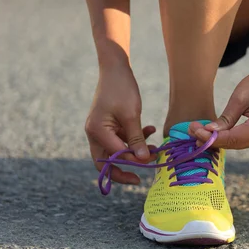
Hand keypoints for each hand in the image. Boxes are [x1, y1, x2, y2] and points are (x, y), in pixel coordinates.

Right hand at [85, 64, 155, 184]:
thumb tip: (143, 161)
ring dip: (135, 150)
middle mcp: (95, 133)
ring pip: (117, 150)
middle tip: (139, 179)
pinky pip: (121, 139)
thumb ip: (137, 140)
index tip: (148, 167)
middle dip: (123, 170)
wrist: (116, 68)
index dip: (131, 164)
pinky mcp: (109, 125)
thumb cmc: (122, 89)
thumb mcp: (132, 116)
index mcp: (97, 132)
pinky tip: (150, 131)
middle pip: (106, 162)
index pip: (113, 157)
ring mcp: (101, 130)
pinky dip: (135, 138)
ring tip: (154, 148)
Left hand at [189, 53, 248, 148]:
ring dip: (217, 139)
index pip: (230, 138)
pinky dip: (227, 138)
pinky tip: (212, 132)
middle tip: (191, 130)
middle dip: (211, 139)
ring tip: (198, 131)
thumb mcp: (239, 98)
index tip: (193, 130)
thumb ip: (224, 119)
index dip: (210, 137)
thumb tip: (208, 132)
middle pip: (232, 144)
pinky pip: (241, 141)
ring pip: (235, 144)